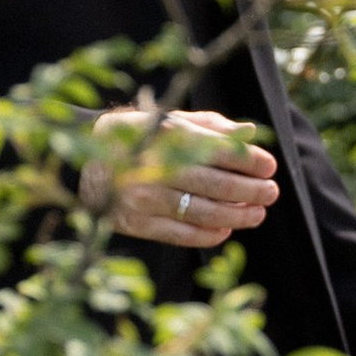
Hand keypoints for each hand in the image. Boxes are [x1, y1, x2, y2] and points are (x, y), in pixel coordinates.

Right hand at [82, 104, 278, 248]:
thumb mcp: (171, 120)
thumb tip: (251, 132)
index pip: (223, 151)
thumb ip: (212, 126)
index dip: (253, 161)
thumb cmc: (139, 137)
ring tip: (257, 213)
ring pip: (205, 213)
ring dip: (238, 216)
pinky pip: (182, 234)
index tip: (269, 166)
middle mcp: (157, 166)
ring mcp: (145, 197)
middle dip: (253, 191)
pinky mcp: (136, 223)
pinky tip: (225, 229)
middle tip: (271, 192)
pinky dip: (209, 234)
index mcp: (169, 134)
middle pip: (219, 185)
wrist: (84, 160)